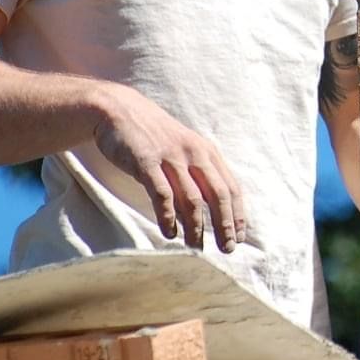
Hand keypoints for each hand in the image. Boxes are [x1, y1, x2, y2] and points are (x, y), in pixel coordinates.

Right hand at [91, 84, 245, 252]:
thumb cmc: (153, 136)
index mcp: (206, 152)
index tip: (241, 237)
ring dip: (196, 226)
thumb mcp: (184, 149)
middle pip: (217, 194)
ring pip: (191, 198)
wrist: (119, 110)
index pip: (230, 187)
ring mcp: (171, 157)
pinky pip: (162, 193)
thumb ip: (197, 173)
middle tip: (227, 249)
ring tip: (196, 248)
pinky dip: (168, 216)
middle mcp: (194, 153)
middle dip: (224, 224)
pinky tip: (169, 233)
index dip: (237, 214)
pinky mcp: (146, 161)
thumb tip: (212, 207)